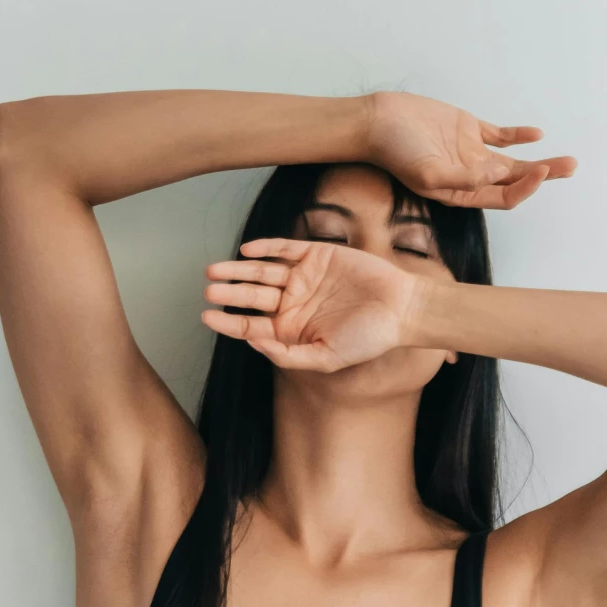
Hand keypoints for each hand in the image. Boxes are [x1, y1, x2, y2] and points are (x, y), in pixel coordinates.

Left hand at [201, 239, 419, 370]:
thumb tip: (253, 342)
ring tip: (215, 270)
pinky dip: (265, 247)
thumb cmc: (368, 338)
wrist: (401, 308)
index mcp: (291, 329)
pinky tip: (247, 251)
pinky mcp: (317, 254)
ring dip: (238, 270)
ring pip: (262, 271)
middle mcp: (293, 302)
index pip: (250, 326)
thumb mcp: (326, 358)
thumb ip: (288, 356)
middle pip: (251, 296)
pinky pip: (284, 248)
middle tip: (208, 289)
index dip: (226, 322)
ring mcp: (303, 277)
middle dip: (228, 292)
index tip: (205, 317)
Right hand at [364, 90, 575, 209]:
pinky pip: (499, 135)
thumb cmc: (395, 152)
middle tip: (571, 167)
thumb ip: (464, 178)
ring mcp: (470, 151)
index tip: (540, 170)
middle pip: (516, 180)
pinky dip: (518, 136)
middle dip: (544, 175)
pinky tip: (536, 136)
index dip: (525, 187)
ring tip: (567, 161)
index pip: (504, 196)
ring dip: (539, 160)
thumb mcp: (428, 173)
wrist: (376, 121)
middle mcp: (470, 175)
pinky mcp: (466, 128)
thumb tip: (498, 174)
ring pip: (513, 159)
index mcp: (462, 193)